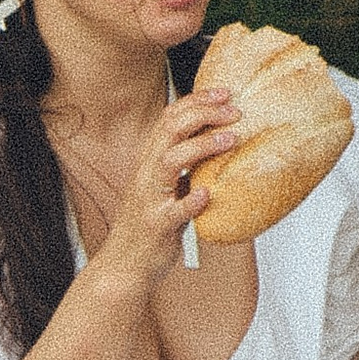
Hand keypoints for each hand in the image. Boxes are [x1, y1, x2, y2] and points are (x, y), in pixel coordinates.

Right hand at [96, 86, 237, 290]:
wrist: (124, 266)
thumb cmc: (148, 226)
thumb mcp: (164, 188)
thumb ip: (183, 166)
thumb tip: (214, 142)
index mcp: (149, 162)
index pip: (168, 118)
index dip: (195, 100)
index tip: (223, 92)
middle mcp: (147, 174)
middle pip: (170, 130)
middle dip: (203, 114)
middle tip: (234, 111)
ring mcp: (150, 200)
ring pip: (170, 162)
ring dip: (201, 147)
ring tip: (230, 139)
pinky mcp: (156, 226)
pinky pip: (173, 212)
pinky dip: (190, 201)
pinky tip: (207, 194)